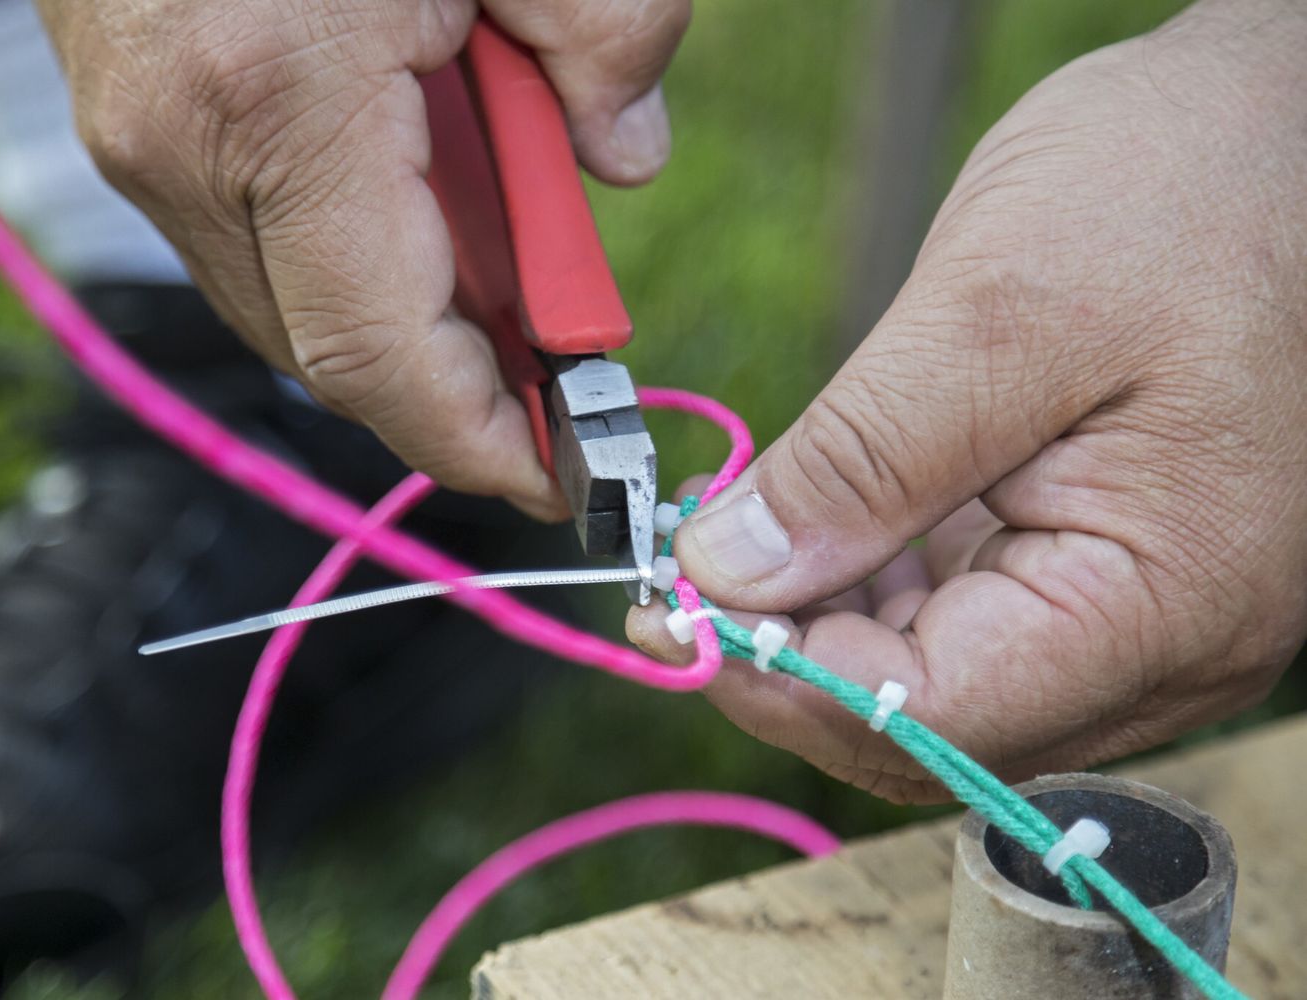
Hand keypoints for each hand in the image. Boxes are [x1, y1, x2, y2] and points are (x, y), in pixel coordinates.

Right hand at [34, 0, 689, 515]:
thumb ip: (604, 32)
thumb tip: (624, 159)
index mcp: (281, 100)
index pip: (383, 357)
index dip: (479, 441)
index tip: (561, 475)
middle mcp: (186, 143)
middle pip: (337, 353)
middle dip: (462, 383)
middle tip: (562, 369)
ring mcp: (142, 136)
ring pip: (294, 308)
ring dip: (411, 313)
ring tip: (508, 267)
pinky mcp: (134, 117)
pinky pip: (259, 242)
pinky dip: (356, 252)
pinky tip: (428, 199)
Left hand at [630, 0, 1306, 802]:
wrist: (1281, 133)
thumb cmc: (1181, 192)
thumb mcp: (998, 312)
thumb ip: (860, 463)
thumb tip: (730, 574)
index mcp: (1158, 601)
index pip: (929, 716)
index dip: (781, 681)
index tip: (674, 610)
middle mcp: (1166, 643)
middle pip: (932, 722)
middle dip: (790, 659)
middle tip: (684, 577)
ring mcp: (1142, 613)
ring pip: (941, 681)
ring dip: (825, 625)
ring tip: (738, 538)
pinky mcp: (1109, 568)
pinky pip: (972, 622)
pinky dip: (877, 588)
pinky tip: (819, 525)